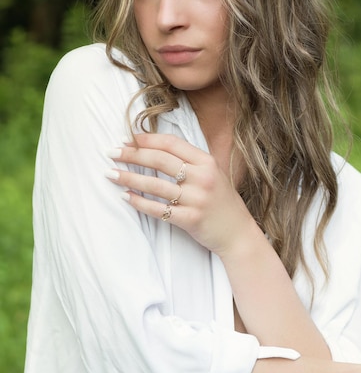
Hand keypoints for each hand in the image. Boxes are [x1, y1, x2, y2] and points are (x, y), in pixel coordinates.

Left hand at [106, 132, 254, 254]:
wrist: (239, 234)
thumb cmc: (221, 202)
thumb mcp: (212, 174)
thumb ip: (189, 161)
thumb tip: (154, 148)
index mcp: (206, 162)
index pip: (171, 143)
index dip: (147, 139)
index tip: (127, 138)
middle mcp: (202, 178)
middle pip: (159, 160)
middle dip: (131, 154)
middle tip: (111, 153)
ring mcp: (196, 199)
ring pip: (155, 184)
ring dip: (129, 178)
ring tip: (110, 174)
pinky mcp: (190, 219)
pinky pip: (159, 209)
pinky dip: (139, 202)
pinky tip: (125, 197)